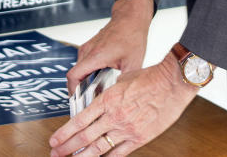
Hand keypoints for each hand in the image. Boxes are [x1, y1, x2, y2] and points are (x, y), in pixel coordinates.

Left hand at [49, 52, 198, 155]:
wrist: (171, 83)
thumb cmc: (149, 78)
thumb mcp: (119, 80)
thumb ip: (107, 94)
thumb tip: (97, 103)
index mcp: (107, 100)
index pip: (79, 121)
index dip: (64, 133)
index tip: (54, 141)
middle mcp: (114, 116)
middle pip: (84, 137)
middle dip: (67, 148)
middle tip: (56, 154)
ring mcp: (126, 129)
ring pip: (99, 148)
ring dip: (82, 156)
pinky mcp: (139, 138)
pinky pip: (119, 153)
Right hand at [66, 0, 152, 93]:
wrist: (130, 18)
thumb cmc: (131, 36)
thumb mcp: (133, 63)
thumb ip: (125, 81)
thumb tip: (122, 97)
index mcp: (95, 56)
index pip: (73, 76)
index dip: (72, 92)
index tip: (77, 101)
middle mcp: (88, 50)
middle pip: (74, 75)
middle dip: (78, 89)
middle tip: (87, 101)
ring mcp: (87, 47)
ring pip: (78, 68)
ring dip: (83, 80)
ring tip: (94, 91)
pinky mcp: (90, 46)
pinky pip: (83, 62)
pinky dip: (86, 72)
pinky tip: (98, 78)